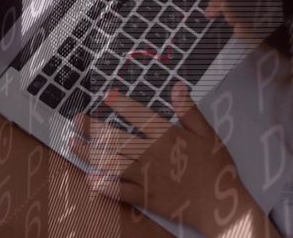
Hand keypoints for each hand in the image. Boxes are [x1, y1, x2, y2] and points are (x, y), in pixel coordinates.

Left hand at [69, 82, 272, 236]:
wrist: (219, 204)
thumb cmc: (215, 169)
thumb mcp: (207, 135)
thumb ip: (189, 111)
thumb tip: (178, 88)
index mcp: (167, 136)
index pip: (139, 115)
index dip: (121, 104)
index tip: (107, 96)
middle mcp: (151, 154)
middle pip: (115, 138)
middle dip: (93, 127)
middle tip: (77, 120)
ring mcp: (146, 176)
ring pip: (111, 162)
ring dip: (89, 152)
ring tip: (73, 144)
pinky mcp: (145, 197)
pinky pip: (119, 190)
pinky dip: (103, 185)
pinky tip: (89, 178)